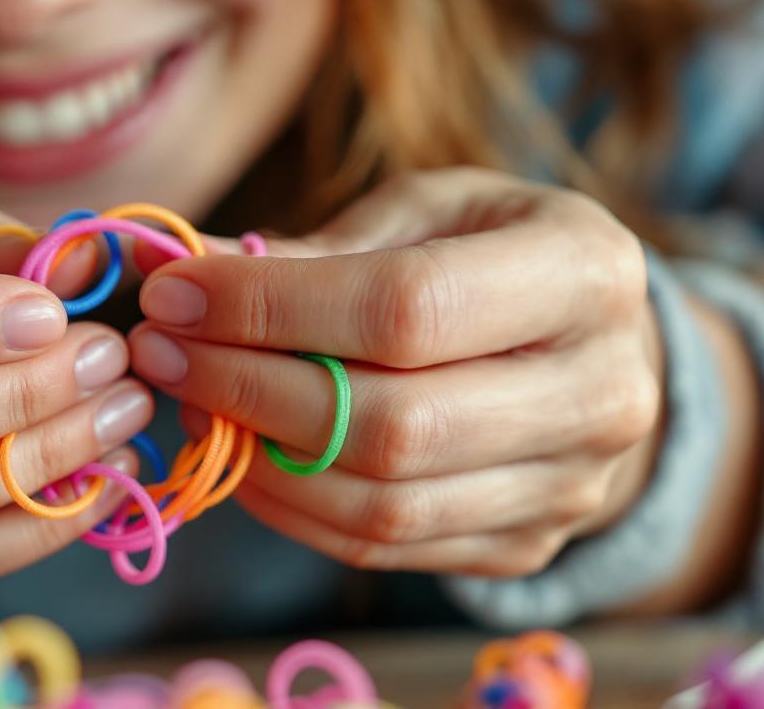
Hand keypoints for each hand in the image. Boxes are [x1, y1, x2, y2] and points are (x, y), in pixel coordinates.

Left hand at [128, 168, 662, 576]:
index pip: (405, 308)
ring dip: (257, 458)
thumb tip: (177, 266)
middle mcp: (599, 392)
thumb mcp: (426, 213)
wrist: (594, 351)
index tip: (175, 294)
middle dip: (249, 388)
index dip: (271, 307)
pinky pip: (380, 549)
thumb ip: (316, 246)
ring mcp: (569, 487)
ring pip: (380, 505)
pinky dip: (288, 508)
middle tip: (163, 353)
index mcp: (582, 272)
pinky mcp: (525, 546)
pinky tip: (241, 453)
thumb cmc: (494, 255)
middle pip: (392, 423)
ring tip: (193, 400)